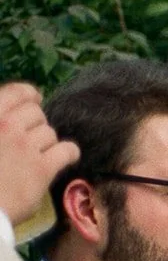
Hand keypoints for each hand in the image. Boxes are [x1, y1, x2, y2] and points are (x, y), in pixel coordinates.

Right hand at [0, 82, 79, 225]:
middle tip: (29, 141)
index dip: (29, 96)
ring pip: (49, 133)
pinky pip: (67, 150)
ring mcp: (23, 146)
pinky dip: (69, 154)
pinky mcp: (41, 167)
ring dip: (46, 143)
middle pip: (36, 113)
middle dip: (36, 125)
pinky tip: (64, 160)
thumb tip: (9, 120)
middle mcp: (5, 125)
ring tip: (35, 158)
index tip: (35, 100)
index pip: (16, 93)